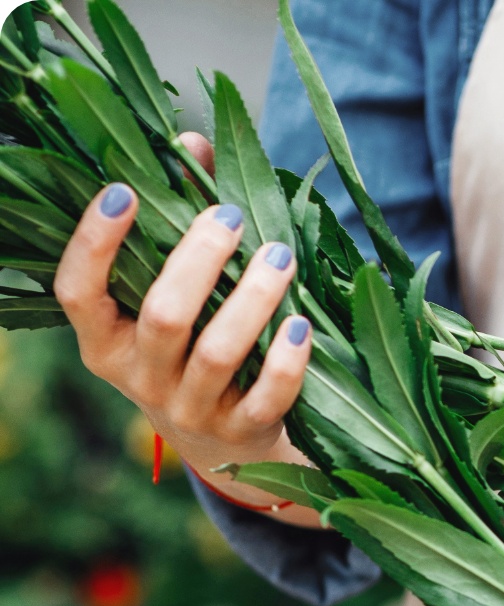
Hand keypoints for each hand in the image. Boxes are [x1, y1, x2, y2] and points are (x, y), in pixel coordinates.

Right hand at [54, 134, 318, 526]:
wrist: (224, 443)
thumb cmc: (195, 344)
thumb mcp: (177, 293)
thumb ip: (181, 215)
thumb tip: (192, 140)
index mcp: (107, 342)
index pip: (78, 293)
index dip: (94, 243)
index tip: (123, 190)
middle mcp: (141, 379)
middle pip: (162, 316)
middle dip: (198, 261)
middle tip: (232, 215)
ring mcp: (192, 410)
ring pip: (217, 353)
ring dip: (252, 299)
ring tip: (281, 254)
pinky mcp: (243, 433)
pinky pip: (266, 398)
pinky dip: (286, 361)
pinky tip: (301, 323)